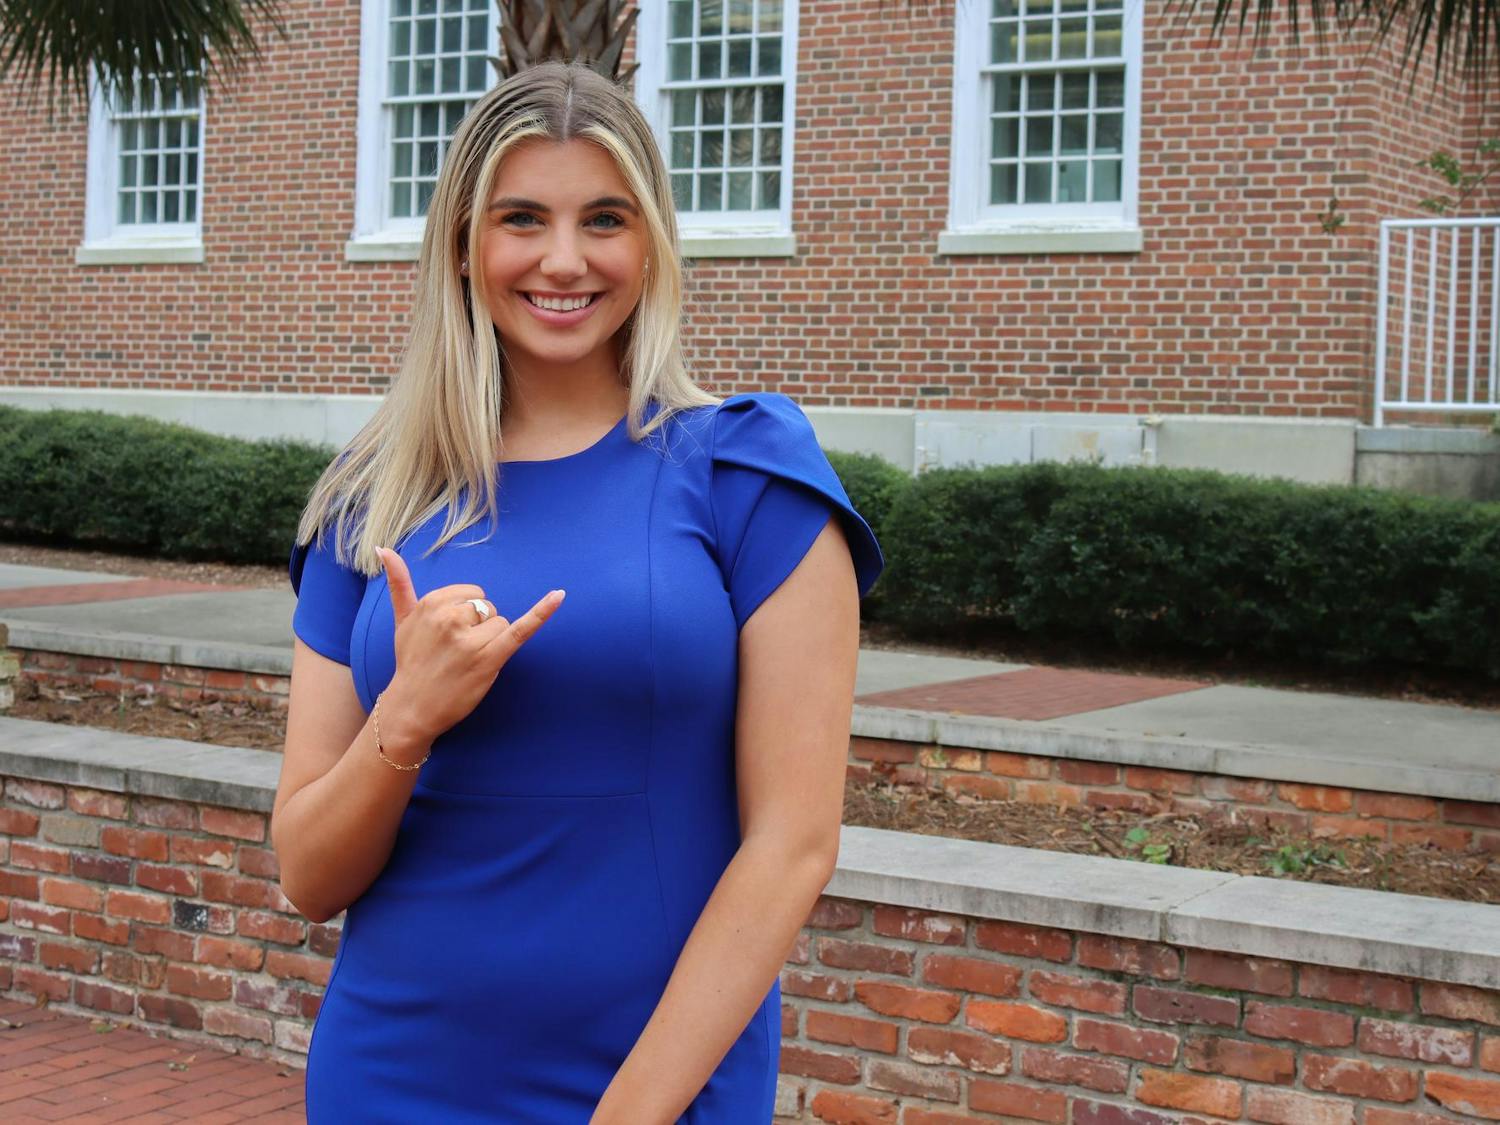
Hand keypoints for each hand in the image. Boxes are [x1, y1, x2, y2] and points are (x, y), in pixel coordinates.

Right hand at [374, 545, 564, 746]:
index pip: (472, 594)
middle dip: (480, 627)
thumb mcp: (402, 620)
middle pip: (488, 607)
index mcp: (431, 603)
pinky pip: (520, 629)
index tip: (450, 635)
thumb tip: (383, 548)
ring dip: (492, 642)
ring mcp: (470, 640)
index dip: (468, 615)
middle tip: (458, 652)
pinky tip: (559, 596)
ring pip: (501, 623)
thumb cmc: (412, 661)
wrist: (412, 707)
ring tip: (468, 662)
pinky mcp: (489, 659)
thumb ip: (398, 583)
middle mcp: (450, 618)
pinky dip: (542, 612)